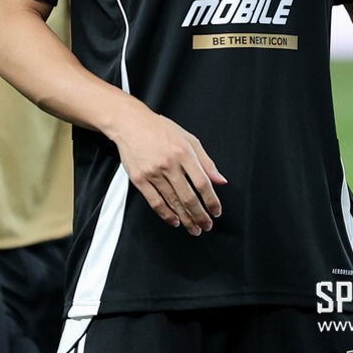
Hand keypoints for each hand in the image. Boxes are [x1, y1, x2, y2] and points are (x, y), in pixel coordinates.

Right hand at [110, 102, 226, 235]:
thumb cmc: (162, 130)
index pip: (202, 182)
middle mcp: (169, 164)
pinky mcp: (139, 179)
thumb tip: (221, 181)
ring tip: (194, 228)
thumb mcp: (189, 139)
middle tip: (207, 226)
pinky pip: (155, 202)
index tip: (216, 211)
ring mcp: (153, 173)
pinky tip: (175, 221)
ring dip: (186, 218)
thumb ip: (206, 161)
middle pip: (188, 196)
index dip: (211, 200)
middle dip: (200, 215)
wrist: (131, 124)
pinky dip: (166, 214)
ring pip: (172, 202)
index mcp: (184, 152)